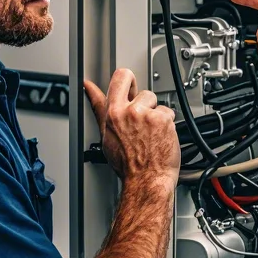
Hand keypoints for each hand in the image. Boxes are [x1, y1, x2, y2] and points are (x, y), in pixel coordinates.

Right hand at [82, 68, 179, 187]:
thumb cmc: (127, 163)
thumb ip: (99, 107)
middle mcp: (129, 112)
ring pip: (157, 103)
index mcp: (113, 113)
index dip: (127, 79)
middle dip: (144, 104)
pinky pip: (169, 113)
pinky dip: (167, 124)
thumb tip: (89, 88)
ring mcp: (147, 115)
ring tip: (151, 133)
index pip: (120, 78)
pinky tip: (160, 136)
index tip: (129, 80)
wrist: (146, 180)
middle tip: (142, 124)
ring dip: (156, 115)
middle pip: (143, 92)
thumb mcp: (106, 135)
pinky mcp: (163, 119)